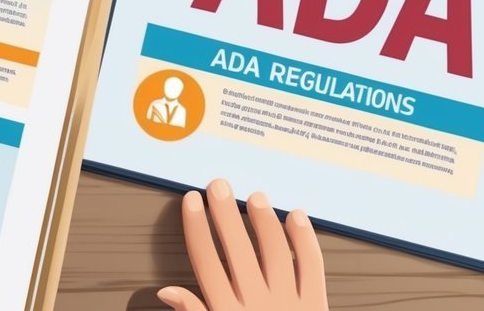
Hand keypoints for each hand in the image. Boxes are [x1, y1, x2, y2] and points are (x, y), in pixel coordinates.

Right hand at [159, 179, 327, 310]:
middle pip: (236, 249)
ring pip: (273, 251)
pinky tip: (295, 216)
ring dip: (263, 220)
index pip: (206, 262)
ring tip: (254, 197)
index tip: (192, 202)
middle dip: (225, 213)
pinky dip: (304, 239)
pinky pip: (311, 266)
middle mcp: (256, 305)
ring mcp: (287, 304)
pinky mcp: (316, 306)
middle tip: (219, 185)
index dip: (196, 228)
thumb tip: (167, 292)